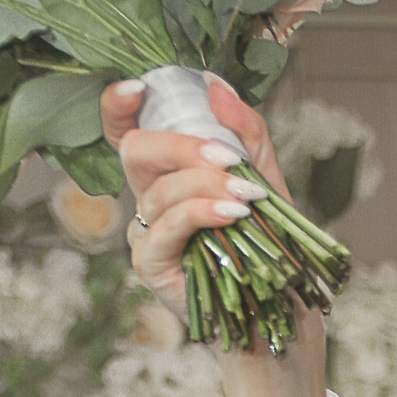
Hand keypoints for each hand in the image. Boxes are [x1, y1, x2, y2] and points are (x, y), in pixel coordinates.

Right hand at [100, 73, 291, 312]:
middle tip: (229, 158)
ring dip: (207, 184)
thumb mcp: (264, 179)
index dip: (118, 106)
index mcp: (167, 172)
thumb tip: (215, 86)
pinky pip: (167, 225)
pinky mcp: (150, 262)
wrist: (278, 310)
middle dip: (181, 145)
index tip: (138, 87)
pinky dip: (201, 212)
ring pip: (159, 189)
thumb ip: (245, 132)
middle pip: (136, 150)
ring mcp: (145, 231)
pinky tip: (232, 214)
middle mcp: (148, 198)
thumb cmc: (268, 246)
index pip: (126, 130)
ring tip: (248, 198)